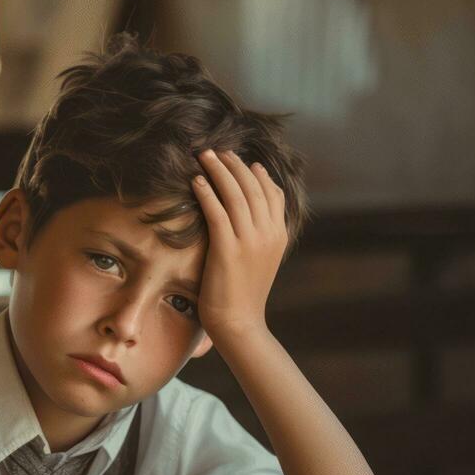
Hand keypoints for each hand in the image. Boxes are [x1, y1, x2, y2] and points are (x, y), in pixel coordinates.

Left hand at [190, 148, 288, 343]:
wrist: (240, 323)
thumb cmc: (243, 295)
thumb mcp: (260, 260)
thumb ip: (259, 236)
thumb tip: (250, 217)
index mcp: (278, 234)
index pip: (272, 193)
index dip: (257, 174)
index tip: (243, 161)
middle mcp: (268, 233)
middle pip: (253, 187)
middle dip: (234, 165)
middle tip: (218, 151)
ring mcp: (250, 240)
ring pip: (235, 194)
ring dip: (219, 170)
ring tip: (204, 156)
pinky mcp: (228, 249)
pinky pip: (217, 212)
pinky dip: (207, 192)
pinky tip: (196, 180)